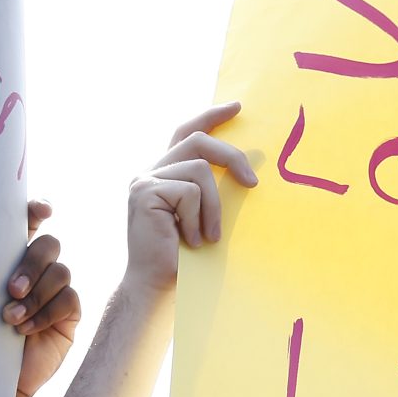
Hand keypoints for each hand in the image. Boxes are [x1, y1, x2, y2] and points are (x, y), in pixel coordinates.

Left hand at [3, 200, 79, 396]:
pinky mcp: (68, 314)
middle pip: (49, 245)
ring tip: (11, 318)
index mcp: (12, 259)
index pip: (29, 224)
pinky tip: (26, 330)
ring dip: (36, 295)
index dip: (36, 210)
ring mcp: (56, 292)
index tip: (42, 211)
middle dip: (32, 263)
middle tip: (11, 289)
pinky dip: (46, 313)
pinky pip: (68, 300)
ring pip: (60, 272)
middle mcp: (37, 271)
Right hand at [124, 102, 257, 292]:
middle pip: (197, 140)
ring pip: (199, 170)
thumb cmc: (186, 260)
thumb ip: (213, 189)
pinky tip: (188, 241)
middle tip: (253, 182)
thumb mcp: (205, 215)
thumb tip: (248, 168)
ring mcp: (144, 180)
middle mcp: (150, 173)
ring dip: (213, 206)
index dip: (211, 117)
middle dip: (230, 156)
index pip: (187, 133)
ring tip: (208, 236)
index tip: (237, 108)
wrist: (158, 288)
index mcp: (165, 175)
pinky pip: (189, 192)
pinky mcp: (144, 192)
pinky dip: (197, 219)